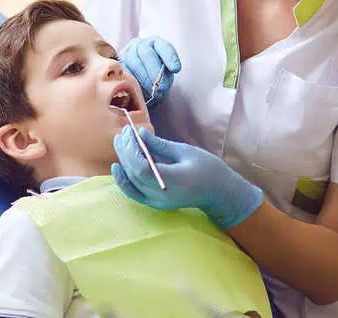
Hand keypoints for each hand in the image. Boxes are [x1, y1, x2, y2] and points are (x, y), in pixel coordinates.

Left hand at [111, 126, 262, 228]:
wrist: (219, 192)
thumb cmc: (207, 168)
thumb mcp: (185, 151)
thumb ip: (160, 145)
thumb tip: (139, 134)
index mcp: (173, 181)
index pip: (141, 168)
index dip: (131, 150)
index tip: (129, 132)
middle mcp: (161, 196)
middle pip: (133, 174)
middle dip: (125, 152)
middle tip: (123, 132)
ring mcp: (157, 202)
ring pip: (131, 182)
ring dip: (123, 161)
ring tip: (120, 142)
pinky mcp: (155, 204)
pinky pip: (134, 193)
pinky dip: (124, 180)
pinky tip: (118, 166)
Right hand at [119, 36, 181, 103]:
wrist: (139, 80)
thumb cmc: (155, 76)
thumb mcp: (164, 74)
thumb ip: (165, 74)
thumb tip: (161, 84)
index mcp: (155, 43)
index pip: (163, 46)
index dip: (170, 57)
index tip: (176, 69)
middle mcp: (139, 44)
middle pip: (147, 54)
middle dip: (155, 72)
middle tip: (161, 87)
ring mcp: (126, 53)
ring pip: (134, 63)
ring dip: (145, 79)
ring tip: (152, 91)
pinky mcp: (117, 64)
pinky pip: (123, 71)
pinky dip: (132, 82)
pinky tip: (138, 89)